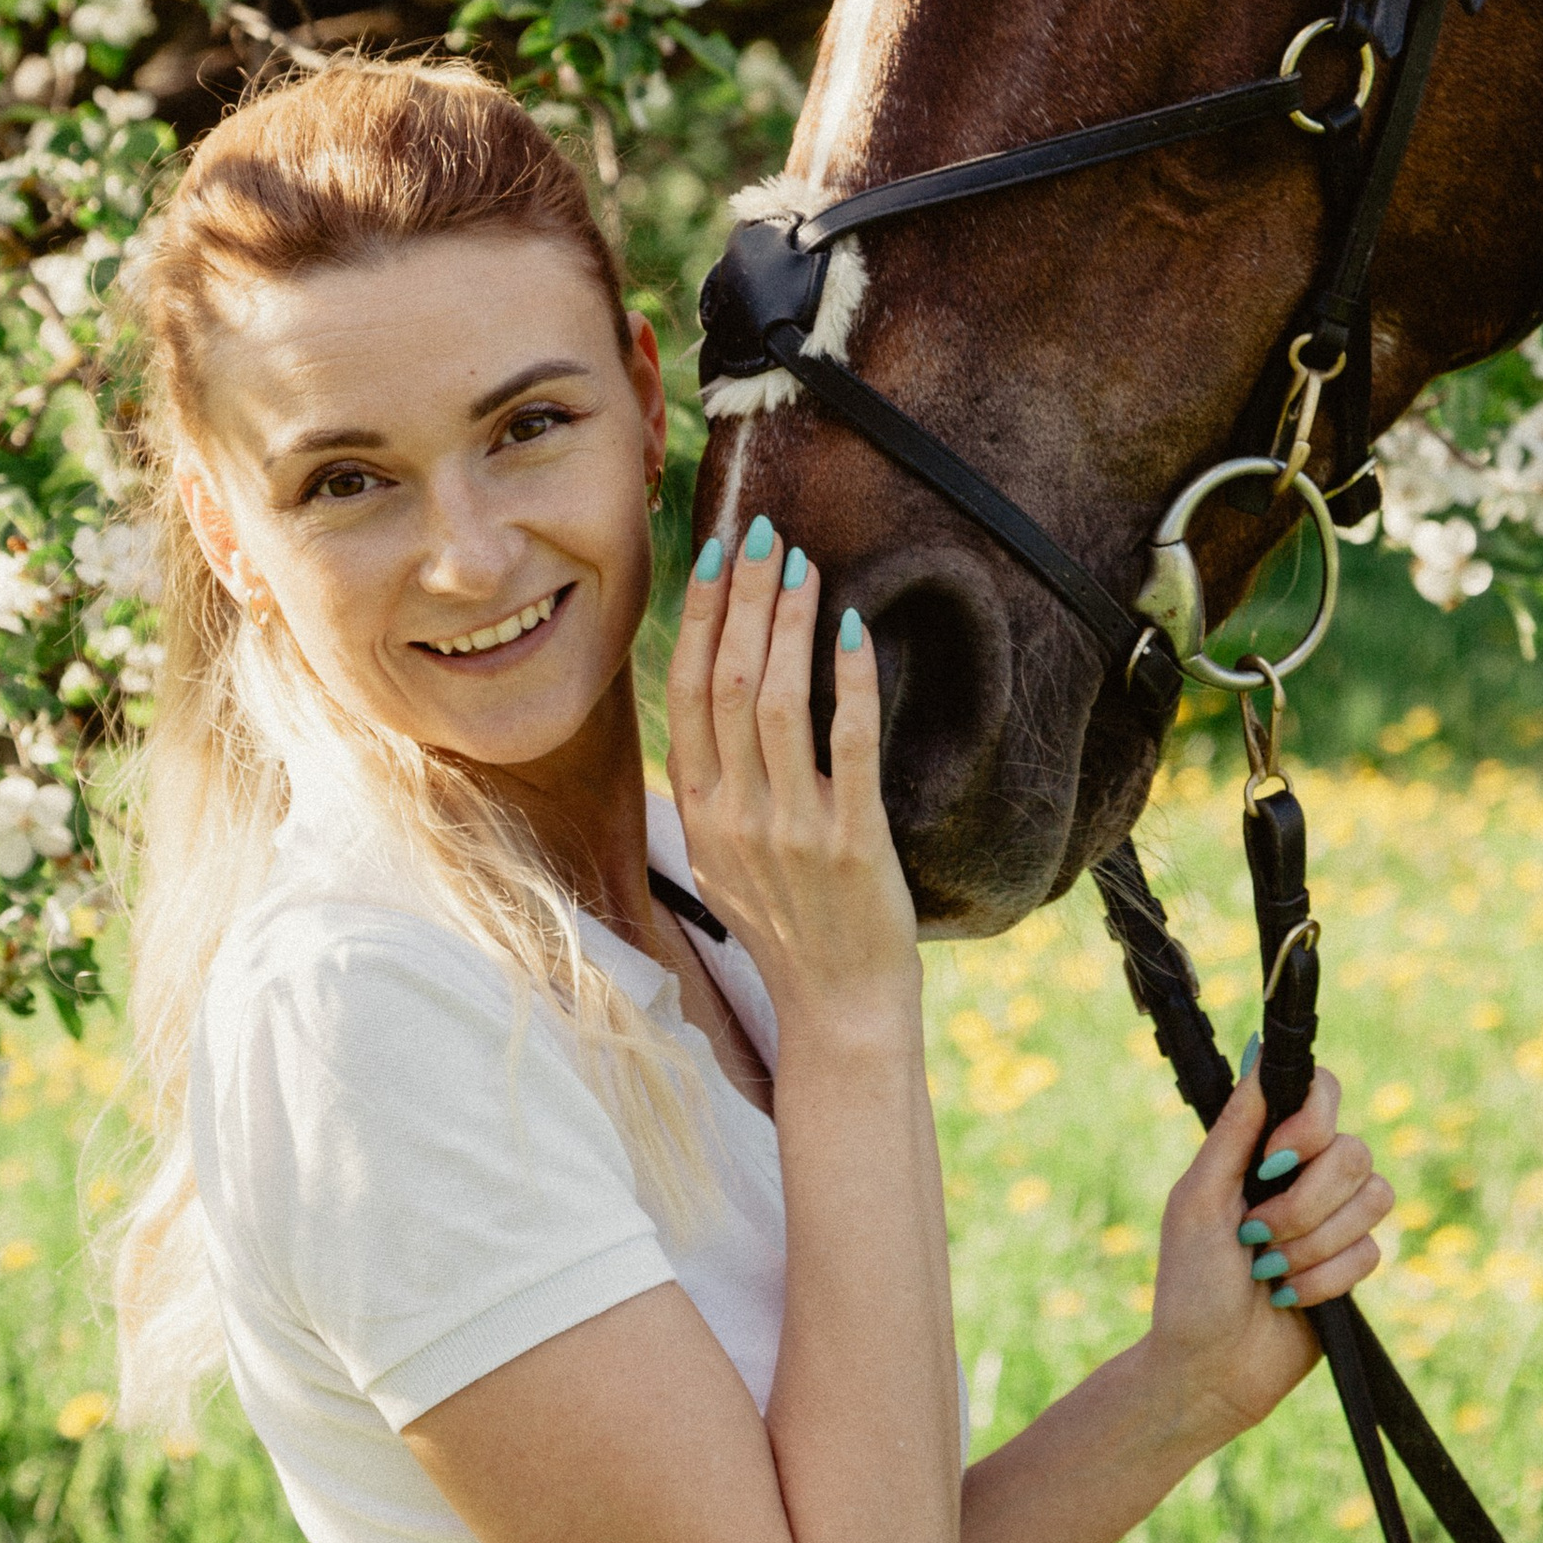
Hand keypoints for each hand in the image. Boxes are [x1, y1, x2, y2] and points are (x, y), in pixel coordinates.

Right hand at [664, 520, 920, 1051]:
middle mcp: (734, 816)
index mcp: (700, 814)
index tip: (717, 556)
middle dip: (745, 598)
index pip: (688, 693)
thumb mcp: (726, 861)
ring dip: (789, 623)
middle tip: (766, 533)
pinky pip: (847, 744)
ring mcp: (790, 829)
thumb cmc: (790, 929)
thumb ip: (715, 791)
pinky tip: (855, 630)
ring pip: (778, 702)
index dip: (701, 619)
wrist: (839, 1009)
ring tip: (804, 563)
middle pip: (729, 682)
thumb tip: (709, 711)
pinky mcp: (850, 840)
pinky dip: (849, 682)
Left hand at [1139, 1060, 1393, 1448]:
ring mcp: (1334, 1221)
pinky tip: (1290, 1297)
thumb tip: (1259, 1058)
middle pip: (1353, 1150)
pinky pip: (1372, 1251)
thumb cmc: (1190, 1286)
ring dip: (1313, 1243)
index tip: (1274, 1160)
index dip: (1312, 1120)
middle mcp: (1307, 1175)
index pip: (1323, 1092)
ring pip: (1374, 1197)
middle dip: (1303, 1203)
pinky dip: (1325, 1278)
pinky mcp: (1353, 1266)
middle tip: (1255, 1236)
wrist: (1208, 1370)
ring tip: (1269, 1272)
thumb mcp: (1197, 1201)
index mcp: (1264, 1149)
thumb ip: (1233, 1132)